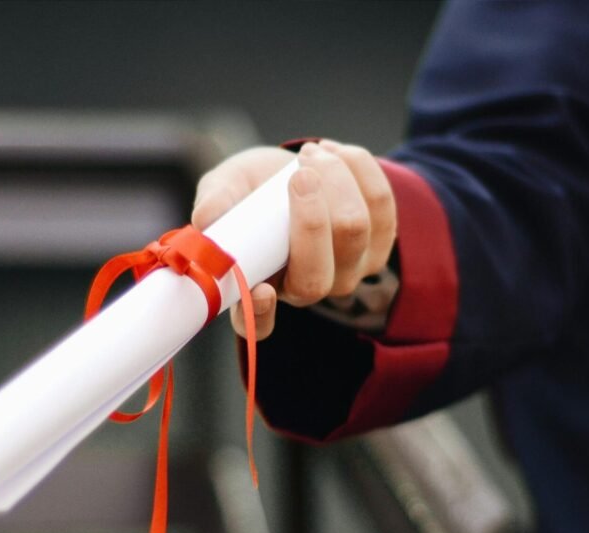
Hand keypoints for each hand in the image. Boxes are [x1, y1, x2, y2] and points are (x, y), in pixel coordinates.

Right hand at [190, 140, 396, 339]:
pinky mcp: (380, 242)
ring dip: (335, 179)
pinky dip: (359, 169)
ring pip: (354, 230)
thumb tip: (207, 219)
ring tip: (310, 154)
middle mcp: (307, 289)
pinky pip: (381, 204)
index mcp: (260, 288)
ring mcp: (349, 270)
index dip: (261, 314)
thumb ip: (216, 202)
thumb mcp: (226, 187)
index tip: (261, 290)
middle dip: (311, 217)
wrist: (296, 169)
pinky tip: (335, 153)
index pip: (259, 323)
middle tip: (299, 173)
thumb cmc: (253, 188)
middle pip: (317, 275)